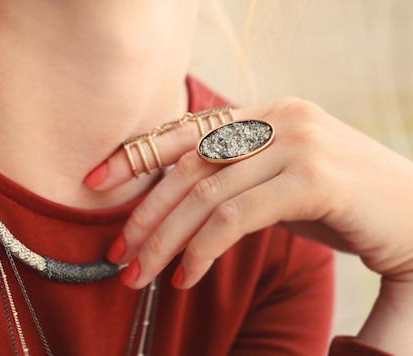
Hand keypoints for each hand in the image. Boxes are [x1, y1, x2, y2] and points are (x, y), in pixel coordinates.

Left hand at [87, 97, 412, 289]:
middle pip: (187, 165)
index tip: (96, 183)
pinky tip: (186, 276)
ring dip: (165, 239)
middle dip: (144, 213)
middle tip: (118, 253)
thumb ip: (235, 179)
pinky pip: (235, 216)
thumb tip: (175, 202)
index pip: (186, 130)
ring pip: (204, 193)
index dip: (135, 155)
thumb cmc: (347, 205)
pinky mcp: (314, 178)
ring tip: (141, 275)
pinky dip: (203, 250)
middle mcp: (279, 117)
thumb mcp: (279, 183)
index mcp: (267, 113)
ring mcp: (298, 142)